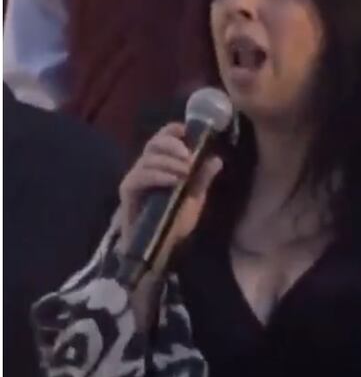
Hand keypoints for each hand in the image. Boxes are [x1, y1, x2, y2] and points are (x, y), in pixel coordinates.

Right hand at [117, 123, 222, 265]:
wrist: (161, 247)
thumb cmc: (175, 221)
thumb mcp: (195, 198)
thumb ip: (202, 178)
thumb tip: (217, 159)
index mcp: (162, 165)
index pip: (162, 139)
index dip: (172, 130)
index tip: (186, 130)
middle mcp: (146, 168)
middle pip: (154, 144)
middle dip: (172, 145)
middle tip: (188, 156)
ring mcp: (136, 179)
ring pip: (148, 159)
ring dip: (168, 162)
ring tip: (185, 172)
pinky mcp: (128, 192)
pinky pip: (139, 177)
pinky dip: (158, 175)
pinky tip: (173, 180)